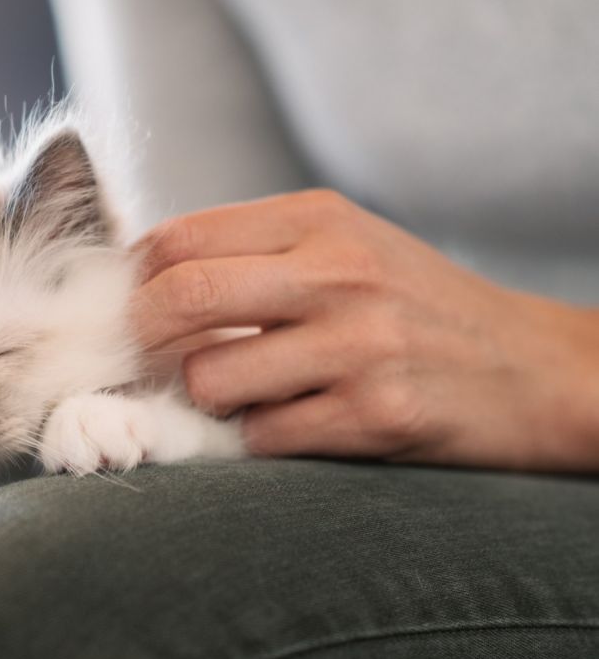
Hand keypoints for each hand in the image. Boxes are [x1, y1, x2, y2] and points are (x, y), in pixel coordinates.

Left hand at [131, 189, 598, 471]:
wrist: (532, 369)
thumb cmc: (417, 307)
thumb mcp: (345, 246)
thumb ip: (254, 252)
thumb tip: (146, 277)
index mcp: (319, 220)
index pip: (179, 237)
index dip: (132, 280)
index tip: (126, 310)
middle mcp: (338, 273)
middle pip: (181, 297)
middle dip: (141, 338)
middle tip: (141, 362)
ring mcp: (359, 346)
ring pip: (211, 379)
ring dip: (208, 399)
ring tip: (247, 393)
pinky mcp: (376, 415)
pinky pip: (263, 437)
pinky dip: (260, 438)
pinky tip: (297, 423)